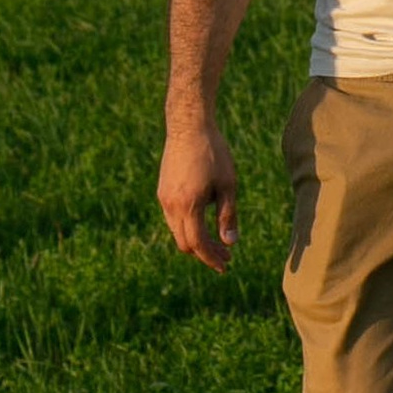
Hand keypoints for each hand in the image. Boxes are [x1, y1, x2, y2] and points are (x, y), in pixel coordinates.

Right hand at [158, 113, 238, 269]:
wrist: (188, 126)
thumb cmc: (214, 153)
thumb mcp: (228, 184)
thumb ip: (228, 215)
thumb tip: (230, 243)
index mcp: (188, 205)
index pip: (198, 244)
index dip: (211, 258)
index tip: (225, 266)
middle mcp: (171, 205)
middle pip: (184, 243)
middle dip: (205, 253)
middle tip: (226, 255)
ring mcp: (163, 198)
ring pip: (177, 231)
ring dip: (195, 240)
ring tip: (217, 239)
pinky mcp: (162, 190)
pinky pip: (172, 218)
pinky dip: (187, 226)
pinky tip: (203, 220)